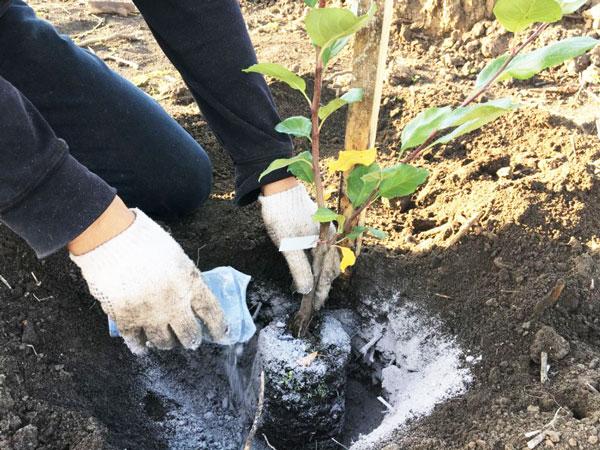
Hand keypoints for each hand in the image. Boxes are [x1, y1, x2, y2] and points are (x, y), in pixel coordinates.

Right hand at [70, 208, 225, 354]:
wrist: (112, 239)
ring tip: (166, 341)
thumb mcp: (178, 256)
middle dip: (192, 339)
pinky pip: (136, 342)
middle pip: (189, 334)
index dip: (219, 328)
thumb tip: (190, 296)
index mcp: (191, 283)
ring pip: (164, 343)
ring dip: (167, 343)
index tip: (223, 335)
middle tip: (191, 339)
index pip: (212, 313)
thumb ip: (186, 279)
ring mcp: (150, 314)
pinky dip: (140, 345)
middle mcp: (174, 304)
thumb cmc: (145, 240)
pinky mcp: (127, 319)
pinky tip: (142, 345)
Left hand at [259, 182, 339, 308]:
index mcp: (327, 241)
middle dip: (323, 285)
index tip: (316, 306)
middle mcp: (330, 236)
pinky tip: (310, 267)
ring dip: (320, 274)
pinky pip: (321, 250)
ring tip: (313, 288)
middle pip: (330, 267)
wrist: (278, 186)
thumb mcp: (288, 245)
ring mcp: (324, 231)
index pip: (327, 273)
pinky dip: (317, 263)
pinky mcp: (316, 227)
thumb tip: (306, 290)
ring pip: (326, 258)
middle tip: (315, 302)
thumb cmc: (282, 214)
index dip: (321, 291)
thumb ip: (299, 268)